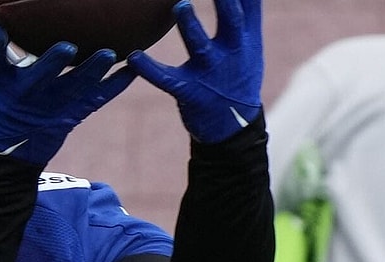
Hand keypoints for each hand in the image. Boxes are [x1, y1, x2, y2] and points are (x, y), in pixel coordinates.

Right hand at [0, 0, 135, 164]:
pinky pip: (95, 101)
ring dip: (93, 71)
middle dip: (52, 64)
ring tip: (109, 54)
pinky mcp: (68, 117)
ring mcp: (49, 108)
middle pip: (39, 79)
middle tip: (67, 46)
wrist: (0, 158)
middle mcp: (24, 96)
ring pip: (73, 89)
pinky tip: (132, 70)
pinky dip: (114, 86)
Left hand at [127, 0, 262, 143]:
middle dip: (226, 0)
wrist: (232, 126)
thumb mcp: (250, 42)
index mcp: (245, 37)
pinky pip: (166, 79)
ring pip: (201, 46)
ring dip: (192, 26)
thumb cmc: (238, 74)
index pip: (247, 5)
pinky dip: (149, 69)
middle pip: (232, 20)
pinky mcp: (189, 92)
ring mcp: (210, 73)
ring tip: (181, 5)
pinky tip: (133, 56)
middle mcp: (231, 52)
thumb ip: (248, 11)